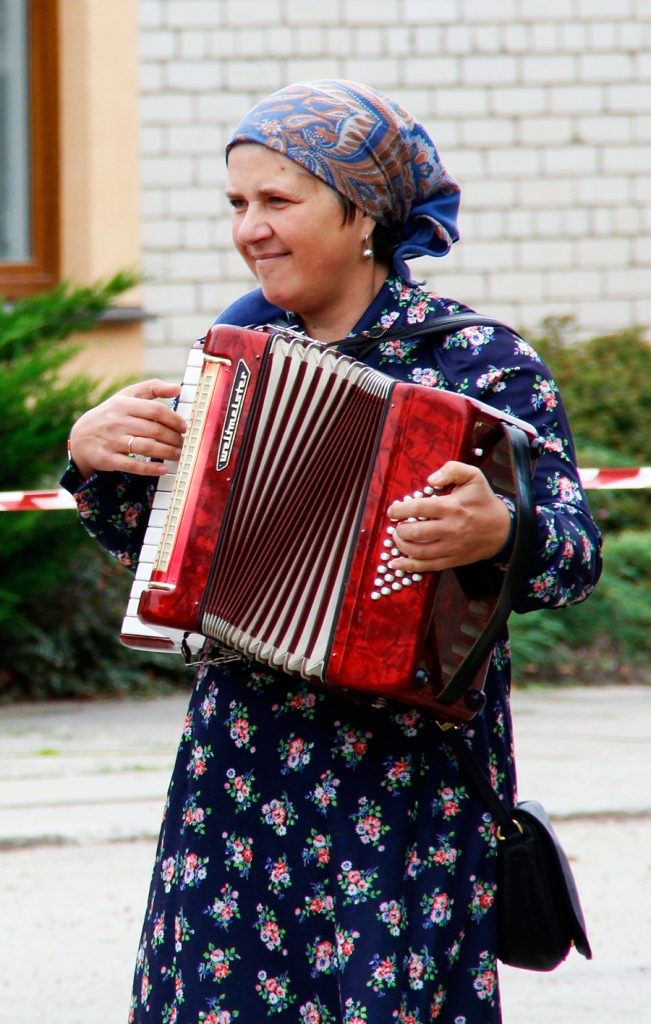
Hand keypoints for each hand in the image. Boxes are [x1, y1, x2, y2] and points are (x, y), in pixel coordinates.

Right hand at [69, 380, 185, 479]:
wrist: (80, 438)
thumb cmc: (110, 415)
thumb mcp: (126, 396)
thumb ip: (151, 389)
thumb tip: (177, 388)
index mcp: (124, 404)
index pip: (156, 411)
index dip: (174, 420)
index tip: (184, 427)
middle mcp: (117, 422)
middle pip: (154, 430)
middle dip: (174, 438)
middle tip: (183, 443)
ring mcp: (111, 441)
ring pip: (146, 448)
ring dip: (167, 452)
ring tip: (178, 455)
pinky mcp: (107, 459)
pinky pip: (132, 465)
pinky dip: (150, 469)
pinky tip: (163, 469)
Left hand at [387, 461, 511, 572]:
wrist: (502, 528)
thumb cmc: (483, 500)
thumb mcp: (473, 476)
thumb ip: (452, 469)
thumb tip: (431, 479)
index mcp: (452, 507)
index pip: (419, 508)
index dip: (400, 510)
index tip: (393, 511)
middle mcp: (450, 528)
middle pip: (416, 532)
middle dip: (400, 530)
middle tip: (396, 526)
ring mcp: (451, 546)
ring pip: (419, 551)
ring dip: (402, 546)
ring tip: (397, 539)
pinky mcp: (453, 559)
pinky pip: (428, 566)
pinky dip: (410, 566)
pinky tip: (397, 563)